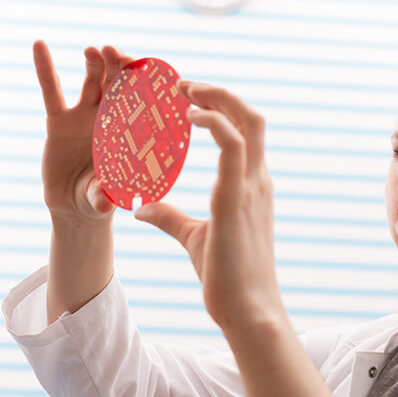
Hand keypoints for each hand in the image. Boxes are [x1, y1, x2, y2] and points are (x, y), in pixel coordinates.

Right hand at [34, 40, 134, 224]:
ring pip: (93, 83)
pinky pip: (52, 92)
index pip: (141, 104)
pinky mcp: (59, 120)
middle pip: (120, 86)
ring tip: (93, 50)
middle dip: (120, 67)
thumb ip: (104, 196)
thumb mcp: (103, 198)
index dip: (143, 86)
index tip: (146, 69)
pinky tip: (40, 46)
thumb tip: (104, 203)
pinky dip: (45, 68)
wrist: (76, 205)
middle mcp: (111, 120)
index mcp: (131, 134)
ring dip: (95, 64)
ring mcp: (86, 117)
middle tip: (117, 52)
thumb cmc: (101, 199)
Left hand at [134, 80, 282, 331]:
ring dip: (217, 99)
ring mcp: (252, 187)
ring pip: (247, 122)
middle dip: (221, 94)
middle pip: (252, 117)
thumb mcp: (194, 237)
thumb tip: (140, 206)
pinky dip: (213, 122)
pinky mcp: (238, 198)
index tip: (189, 100)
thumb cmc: (226, 276)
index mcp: (251, 186)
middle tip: (186, 87)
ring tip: (185, 90)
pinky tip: (187, 117)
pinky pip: (232, 145)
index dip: (220, 109)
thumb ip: (169, 216)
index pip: (244, 133)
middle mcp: (257, 180)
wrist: (247, 309)